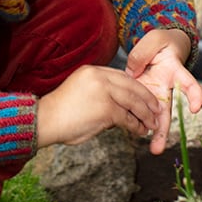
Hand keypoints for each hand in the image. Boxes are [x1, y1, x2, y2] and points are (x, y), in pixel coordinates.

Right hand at [36, 64, 162, 149]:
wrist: (45, 120)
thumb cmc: (60, 112)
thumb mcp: (80, 92)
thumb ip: (100, 94)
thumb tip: (120, 108)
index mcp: (92, 71)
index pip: (122, 76)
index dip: (137, 87)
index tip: (145, 97)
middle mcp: (99, 77)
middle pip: (132, 86)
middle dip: (146, 99)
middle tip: (156, 109)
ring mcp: (103, 92)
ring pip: (133, 102)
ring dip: (144, 114)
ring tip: (150, 124)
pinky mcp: (106, 109)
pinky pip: (128, 118)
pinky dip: (136, 126)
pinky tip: (139, 131)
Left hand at [125, 29, 201, 154]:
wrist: (159, 47)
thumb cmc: (159, 43)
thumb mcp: (152, 40)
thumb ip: (142, 54)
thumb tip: (132, 73)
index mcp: (174, 71)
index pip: (188, 83)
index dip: (195, 95)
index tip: (197, 108)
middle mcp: (166, 87)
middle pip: (168, 110)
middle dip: (164, 129)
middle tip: (159, 148)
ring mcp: (154, 93)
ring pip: (155, 116)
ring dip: (154, 133)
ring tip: (153, 150)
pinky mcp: (143, 94)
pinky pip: (139, 108)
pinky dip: (135, 120)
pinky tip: (130, 131)